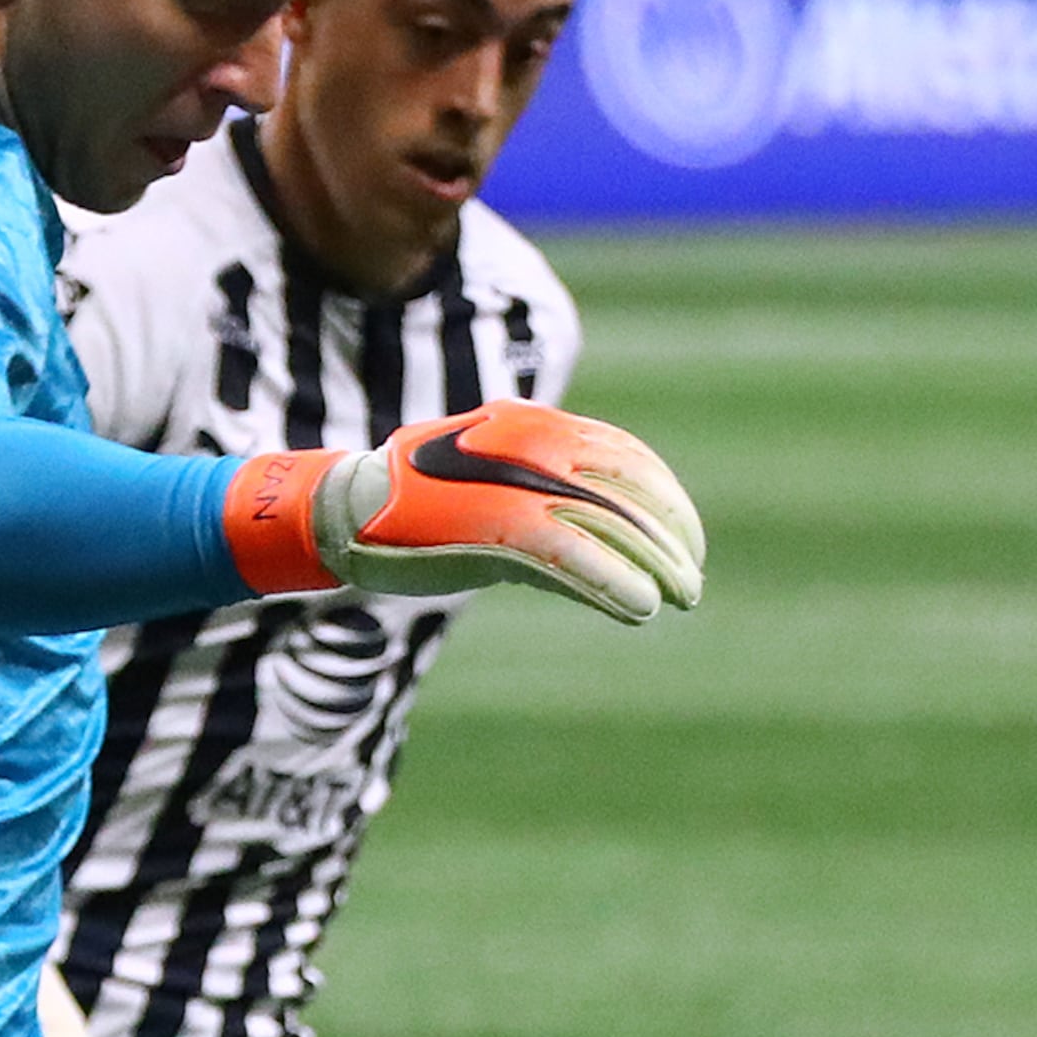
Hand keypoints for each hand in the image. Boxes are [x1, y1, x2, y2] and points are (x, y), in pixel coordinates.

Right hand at [227, 401, 705, 628]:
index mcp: (536, 427)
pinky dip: (611, 581)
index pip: (625, 456)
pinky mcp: (494, 526)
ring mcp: (514, 484)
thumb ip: (540, 492)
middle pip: (628, 488)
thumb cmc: (416, 504)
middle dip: (671, 535)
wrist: (342, 509)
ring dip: (655, 563)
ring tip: (683, 596)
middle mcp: (534, 444)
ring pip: (609, 522)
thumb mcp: (489, 482)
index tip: (686, 541)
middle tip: (694, 578)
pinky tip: (640, 609)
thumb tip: (593, 531)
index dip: (666, 499)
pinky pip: (570, 555)